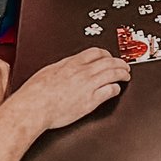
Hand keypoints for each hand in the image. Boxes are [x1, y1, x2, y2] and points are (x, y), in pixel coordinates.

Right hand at [5, 47, 130, 131]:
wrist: (34, 107)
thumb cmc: (36, 93)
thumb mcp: (48, 71)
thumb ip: (62, 67)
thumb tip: (68, 66)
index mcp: (71, 63)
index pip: (96, 52)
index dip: (106, 54)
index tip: (109, 57)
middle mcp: (82, 72)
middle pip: (108, 62)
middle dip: (119, 63)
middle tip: (124, 66)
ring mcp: (88, 86)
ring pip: (112, 74)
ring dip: (122, 73)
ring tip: (126, 75)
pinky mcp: (91, 101)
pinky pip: (109, 91)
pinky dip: (116, 88)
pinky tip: (116, 89)